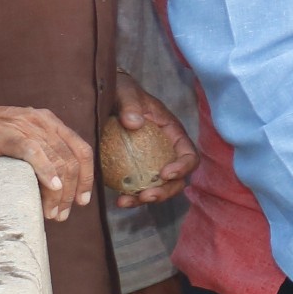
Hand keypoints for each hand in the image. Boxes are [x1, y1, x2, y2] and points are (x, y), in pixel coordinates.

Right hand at [0, 97, 92, 219]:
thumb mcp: (21, 139)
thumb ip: (42, 153)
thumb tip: (58, 186)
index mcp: (49, 122)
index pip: (81, 150)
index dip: (87, 178)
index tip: (83, 201)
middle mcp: (42, 122)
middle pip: (70, 160)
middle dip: (71, 192)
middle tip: (62, 215)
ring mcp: (25, 126)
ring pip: (55, 161)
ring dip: (58, 192)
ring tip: (51, 213)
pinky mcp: (7, 133)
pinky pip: (34, 153)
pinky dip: (47, 172)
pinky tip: (52, 188)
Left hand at [108, 71, 197, 207]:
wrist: (103, 95)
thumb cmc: (120, 91)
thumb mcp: (126, 93)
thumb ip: (130, 106)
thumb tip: (134, 123)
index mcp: (172, 134)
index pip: (189, 155)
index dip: (183, 167)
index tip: (165, 174)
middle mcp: (165, 151)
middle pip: (177, 179)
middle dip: (165, 191)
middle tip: (146, 196)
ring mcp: (149, 162)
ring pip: (158, 187)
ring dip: (146, 199)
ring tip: (126, 202)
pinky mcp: (132, 169)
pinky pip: (137, 187)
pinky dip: (130, 196)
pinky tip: (117, 199)